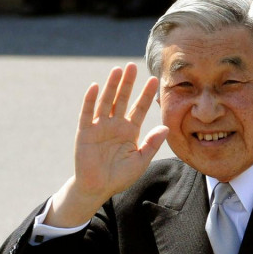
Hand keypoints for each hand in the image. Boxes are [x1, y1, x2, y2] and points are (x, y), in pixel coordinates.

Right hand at [47, 63, 168, 226]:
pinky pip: (88, 114)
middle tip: (133, 66)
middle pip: (122, 99)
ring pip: (106, 102)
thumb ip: (152, 144)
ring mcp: (100, 127)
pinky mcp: (85, 132)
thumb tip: (166, 128)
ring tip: (117, 70)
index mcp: (130, 131)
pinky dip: (91, 100)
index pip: (140, 109)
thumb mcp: (141, 160)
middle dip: (127, 84)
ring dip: (111, 86)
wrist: (99, 188)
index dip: (146, 95)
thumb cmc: (120, 176)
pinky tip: (95, 87)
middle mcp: (115, 125)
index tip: (155, 80)